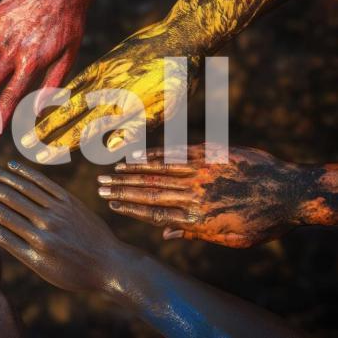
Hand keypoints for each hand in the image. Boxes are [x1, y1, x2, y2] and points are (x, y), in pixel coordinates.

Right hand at [0, 160, 123, 293]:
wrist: (110, 265)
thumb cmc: (72, 273)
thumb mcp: (42, 268)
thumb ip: (16, 247)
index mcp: (35, 243)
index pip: (1, 217)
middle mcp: (44, 224)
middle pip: (8, 198)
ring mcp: (58, 210)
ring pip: (23, 188)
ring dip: (0, 175)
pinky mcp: (70, 201)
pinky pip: (45, 184)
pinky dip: (28, 174)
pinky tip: (12, 166)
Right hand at [20, 23, 196, 160]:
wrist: (181, 39)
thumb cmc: (178, 81)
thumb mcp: (165, 111)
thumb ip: (134, 131)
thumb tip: (106, 149)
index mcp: (124, 111)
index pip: (85, 134)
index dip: (62, 146)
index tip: (43, 156)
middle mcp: (107, 96)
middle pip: (70, 119)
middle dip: (46, 134)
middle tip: (25, 146)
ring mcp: (101, 80)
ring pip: (68, 102)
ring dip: (48, 117)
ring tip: (28, 128)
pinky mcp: (101, 65)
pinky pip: (75, 83)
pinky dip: (60, 94)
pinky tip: (47, 102)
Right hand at [97, 144, 337, 247]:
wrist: (293, 193)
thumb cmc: (263, 221)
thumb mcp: (231, 238)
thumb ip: (195, 233)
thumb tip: (166, 233)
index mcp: (197, 219)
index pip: (154, 213)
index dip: (128, 208)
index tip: (110, 204)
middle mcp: (194, 195)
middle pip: (149, 192)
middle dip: (121, 189)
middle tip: (98, 185)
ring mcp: (202, 172)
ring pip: (160, 171)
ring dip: (133, 171)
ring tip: (112, 170)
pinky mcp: (212, 154)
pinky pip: (178, 153)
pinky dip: (156, 155)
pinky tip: (139, 155)